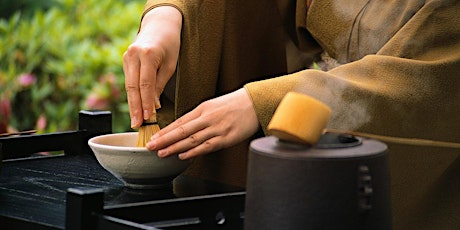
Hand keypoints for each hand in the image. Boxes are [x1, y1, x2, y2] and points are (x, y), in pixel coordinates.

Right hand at [123, 6, 181, 127]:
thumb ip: (160, 84)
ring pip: (128, 85)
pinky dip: (132, 95)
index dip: (145, 103)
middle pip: (133, 87)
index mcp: (148, 54)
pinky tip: (135, 107)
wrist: (160, 25)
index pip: (145, 84)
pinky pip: (129, 81)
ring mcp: (126, 56)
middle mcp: (133, 54)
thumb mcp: (171, 64)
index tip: (147, 117)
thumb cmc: (170, 44)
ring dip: (132, 104)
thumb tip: (153, 105)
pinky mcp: (125, 60)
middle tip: (136, 124)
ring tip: (135, 120)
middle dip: (135, 108)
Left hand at [146, 88, 259, 159]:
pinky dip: (194, 151)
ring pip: (192, 140)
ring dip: (175, 147)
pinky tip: (183, 155)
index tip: (154, 138)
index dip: (165, 131)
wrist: (255, 103)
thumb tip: (182, 129)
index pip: (180, 121)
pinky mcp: (226, 138)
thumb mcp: (213, 105)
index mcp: (203, 109)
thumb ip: (199, 117)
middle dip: (164, 140)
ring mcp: (217, 128)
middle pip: (182, 131)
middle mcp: (208, 118)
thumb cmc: (234, 104)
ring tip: (162, 153)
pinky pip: (207, 146)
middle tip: (151, 146)